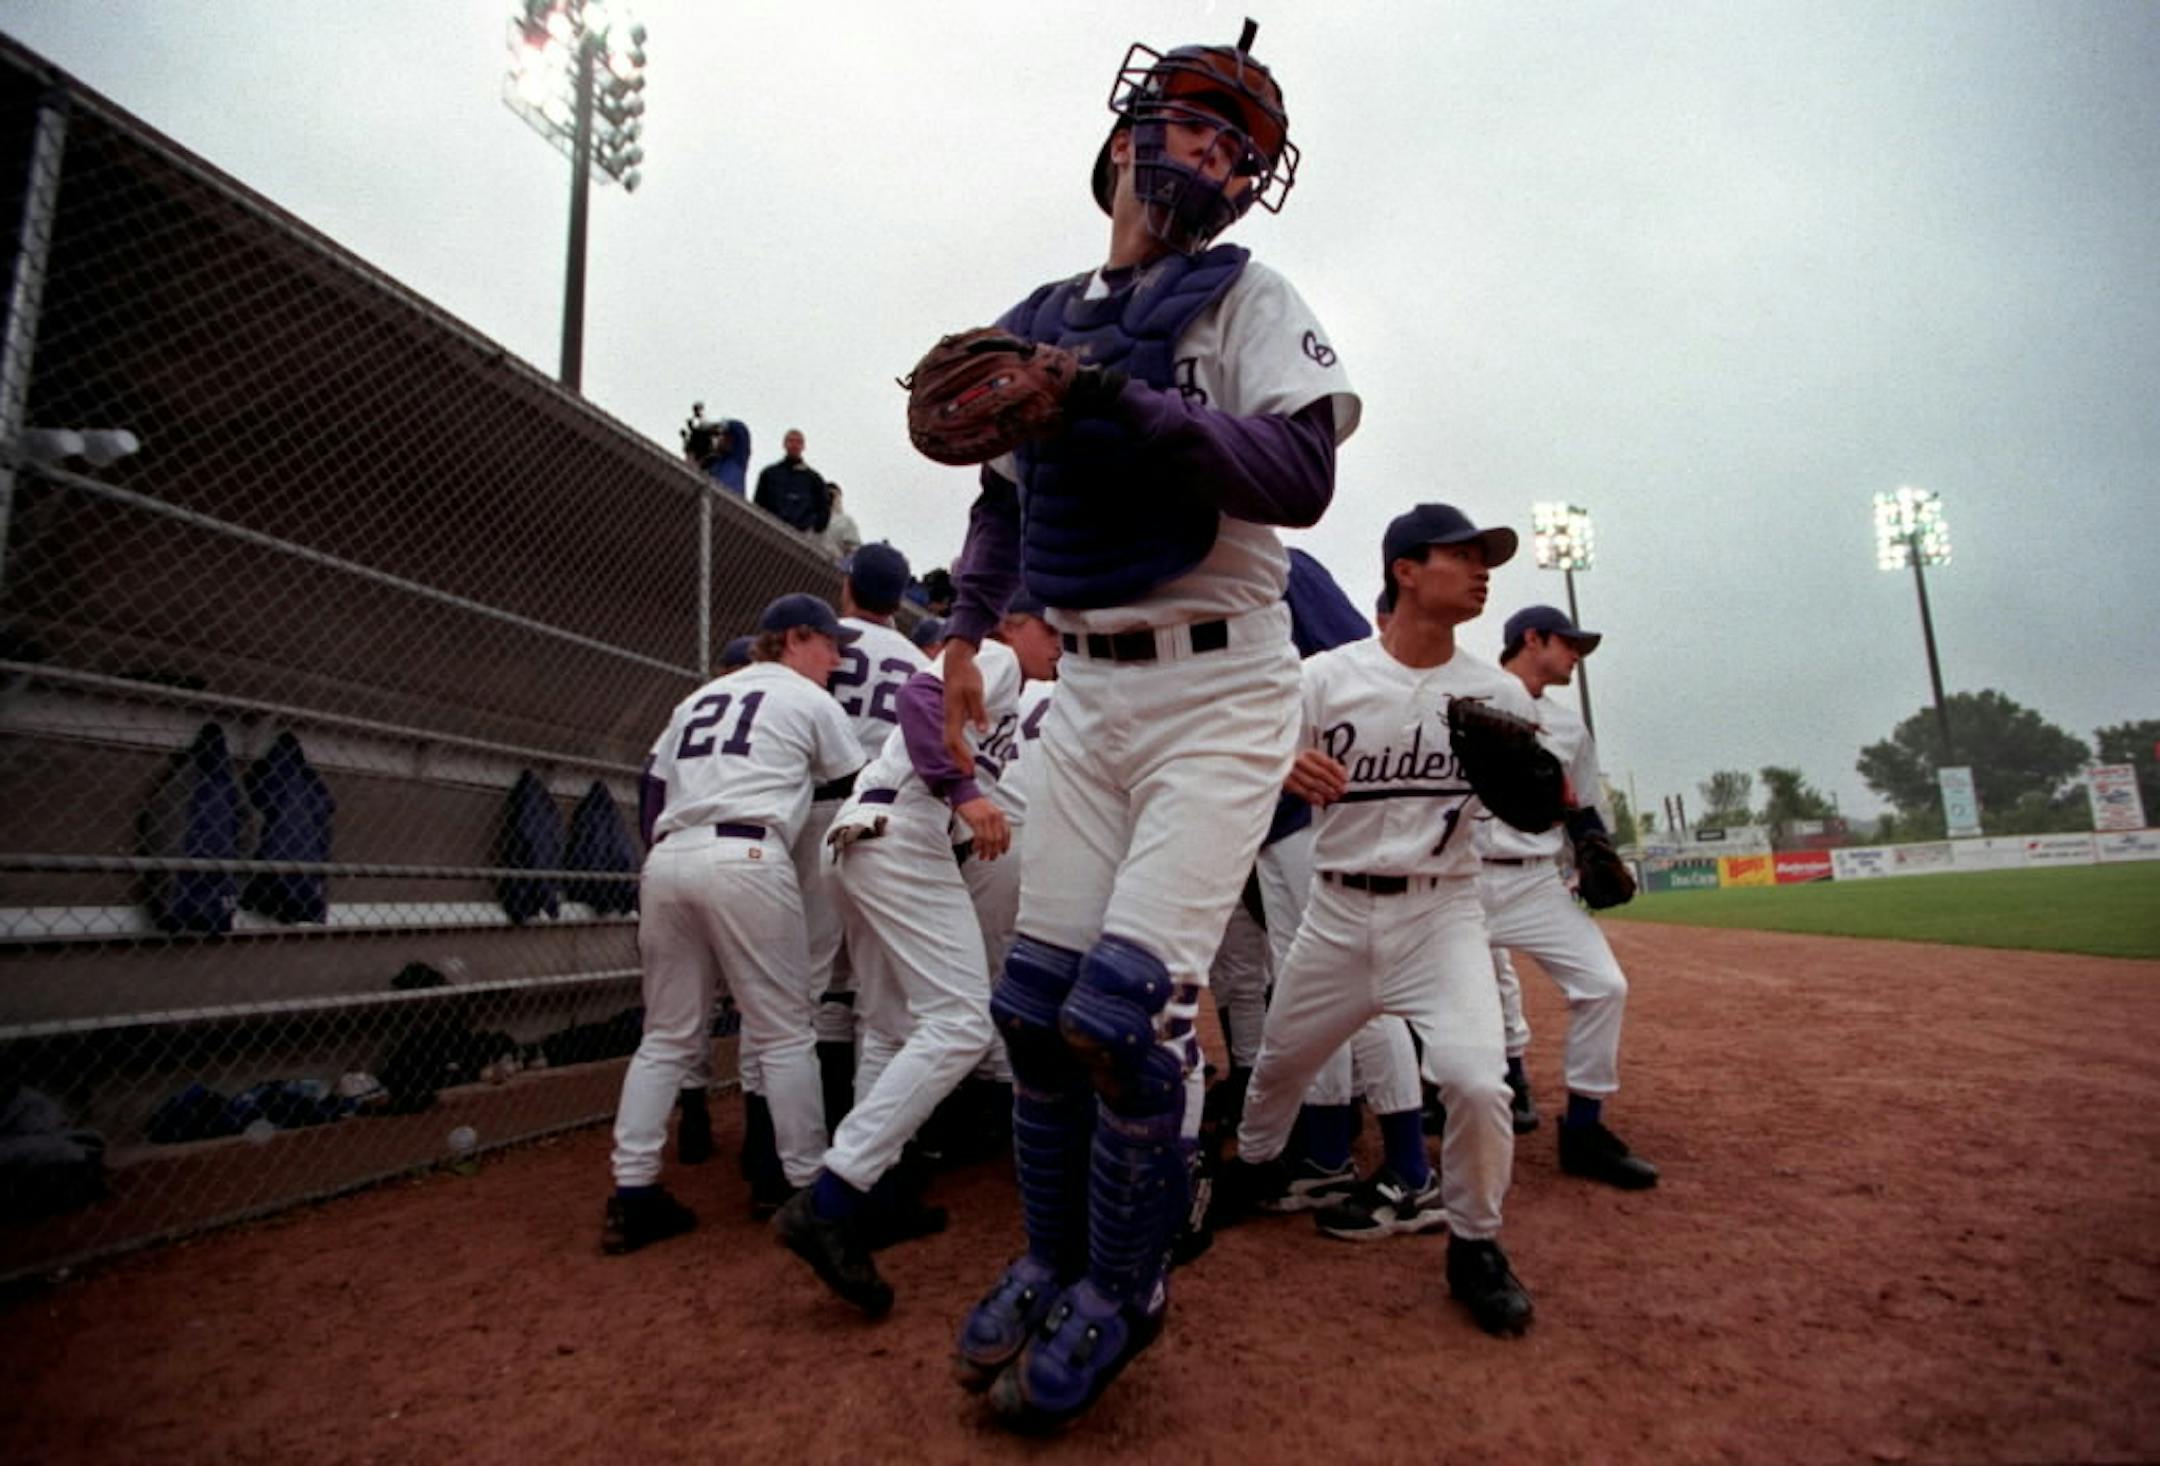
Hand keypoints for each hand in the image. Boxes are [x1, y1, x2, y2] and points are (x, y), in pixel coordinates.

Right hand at [942, 640, 985, 773]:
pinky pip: (952, 734)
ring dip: (957, 754)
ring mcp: (949, 715)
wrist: (957, 662)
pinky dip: (957, 745)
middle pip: (949, 744)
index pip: (953, 741)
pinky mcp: (952, 713)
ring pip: (949, 740)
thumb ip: (979, 712)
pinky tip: (965, 750)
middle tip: (969, 774)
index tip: (970, 768)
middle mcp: (948, 717)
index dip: (960, 756)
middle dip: (958, 760)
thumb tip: (982, 730)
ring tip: (967, 766)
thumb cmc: (967, 675)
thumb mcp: (976, 692)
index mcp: (953, 714)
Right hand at [955, 796, 1010, 860]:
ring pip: (990, 841)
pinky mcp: (976, 821)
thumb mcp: (989, 811)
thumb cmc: (974, 803)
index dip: (1005, 844)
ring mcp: (986, 819)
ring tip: (983, 857)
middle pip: (998, 839)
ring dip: (986, 851)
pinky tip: (975, 848)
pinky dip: (978, 846)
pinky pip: (980, 838)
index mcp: (999, 815)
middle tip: (991, 858)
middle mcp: (995, 817)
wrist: (964, 793)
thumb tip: (994, 837)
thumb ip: (994, 822)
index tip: (1003, 852)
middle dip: (995, 851)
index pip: (1006, 832)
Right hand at [1285, 750, 1348, 805]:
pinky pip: (1301, 791)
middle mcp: (1299, 760)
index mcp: (1309, 753)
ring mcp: (1291, 771)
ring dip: (1325, 791)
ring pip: (1312, 783)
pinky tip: (1321, 801)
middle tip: (1342, 791)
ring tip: (1334, 797)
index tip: (1346, 780)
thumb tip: (1343, 772)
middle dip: (1333, 783)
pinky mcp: (1285, 782)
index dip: (1338, 772)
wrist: (1275, 764)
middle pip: (1320, 773)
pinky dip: (1312, 797)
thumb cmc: (1300, 763)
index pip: (1327, 763)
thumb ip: (1328, 764)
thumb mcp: (1313, 760)